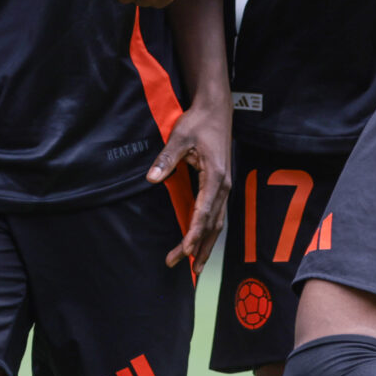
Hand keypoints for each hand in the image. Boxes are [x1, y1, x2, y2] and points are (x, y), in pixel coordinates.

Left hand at [148, 101, 230, 271]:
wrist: (216, 110)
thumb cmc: (199, 122)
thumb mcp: (180, 137)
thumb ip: (167, 158)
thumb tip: (152, 178)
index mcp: (215, 177)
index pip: (204, 212)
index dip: (194, 233)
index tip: (185, 250)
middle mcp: (224, 186)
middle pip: (212, 224)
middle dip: (198, 247)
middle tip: (182, 266)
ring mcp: (224, 186)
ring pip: (217, 223)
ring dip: (207, 244)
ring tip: (196, 265)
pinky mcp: (221, 185)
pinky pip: (216, 214)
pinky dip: (209, 231)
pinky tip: (201, 241)